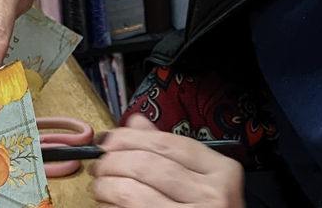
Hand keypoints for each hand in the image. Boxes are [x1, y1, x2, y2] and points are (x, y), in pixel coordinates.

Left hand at [91, 114, 245, 207]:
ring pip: (132, 192)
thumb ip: (170, 151)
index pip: (166, 143)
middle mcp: (214, 195)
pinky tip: (106, 203)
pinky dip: (110, 206)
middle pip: (146, 165)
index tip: (109, 140)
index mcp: (222, 171)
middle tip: (99, 165)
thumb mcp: (199, 180)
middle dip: (113, 161)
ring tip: (99, 185)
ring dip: (106, 186)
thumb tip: (135, 123)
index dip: (130, 138)